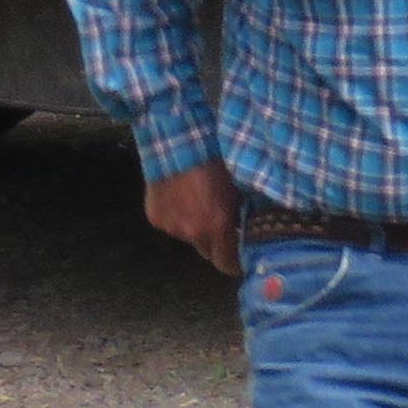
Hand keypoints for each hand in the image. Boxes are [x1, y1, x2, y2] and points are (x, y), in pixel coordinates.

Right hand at [144, 160, 241, 275]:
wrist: (177, 142)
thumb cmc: (214, 160)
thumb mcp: (238, 187)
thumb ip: (242, 215)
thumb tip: (252, 229)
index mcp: (216, 227)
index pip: (228, 264)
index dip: (235, 261)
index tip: (241, 254)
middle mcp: (192, 232)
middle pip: (208, 253)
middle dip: (216, 244)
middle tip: (222, 226)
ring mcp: (170, 226)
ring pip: (189, 238)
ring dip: (195, 228)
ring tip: (199, 204)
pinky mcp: (155, 217)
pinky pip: (171, 225)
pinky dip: (178, 217)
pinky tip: (181, 197)